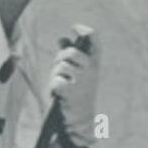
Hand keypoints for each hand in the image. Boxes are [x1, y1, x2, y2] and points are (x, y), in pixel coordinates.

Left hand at [48, 24, 99, 147]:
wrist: (80, 120)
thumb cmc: (76, 95)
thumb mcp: (76, 74)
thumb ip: (69, 57)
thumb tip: (61, 39)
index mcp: (94, 64)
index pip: (94, 41)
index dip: (84, 31)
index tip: (75, 27)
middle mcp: (91, 70)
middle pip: (70, 53)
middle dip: (59, 59)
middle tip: (58, 69)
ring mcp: (82, 80)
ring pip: (61, 67)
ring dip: (55, 75)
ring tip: (59, 85)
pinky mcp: (72, 91)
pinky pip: (56, 81)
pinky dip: (53, 88)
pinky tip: (57, 95)